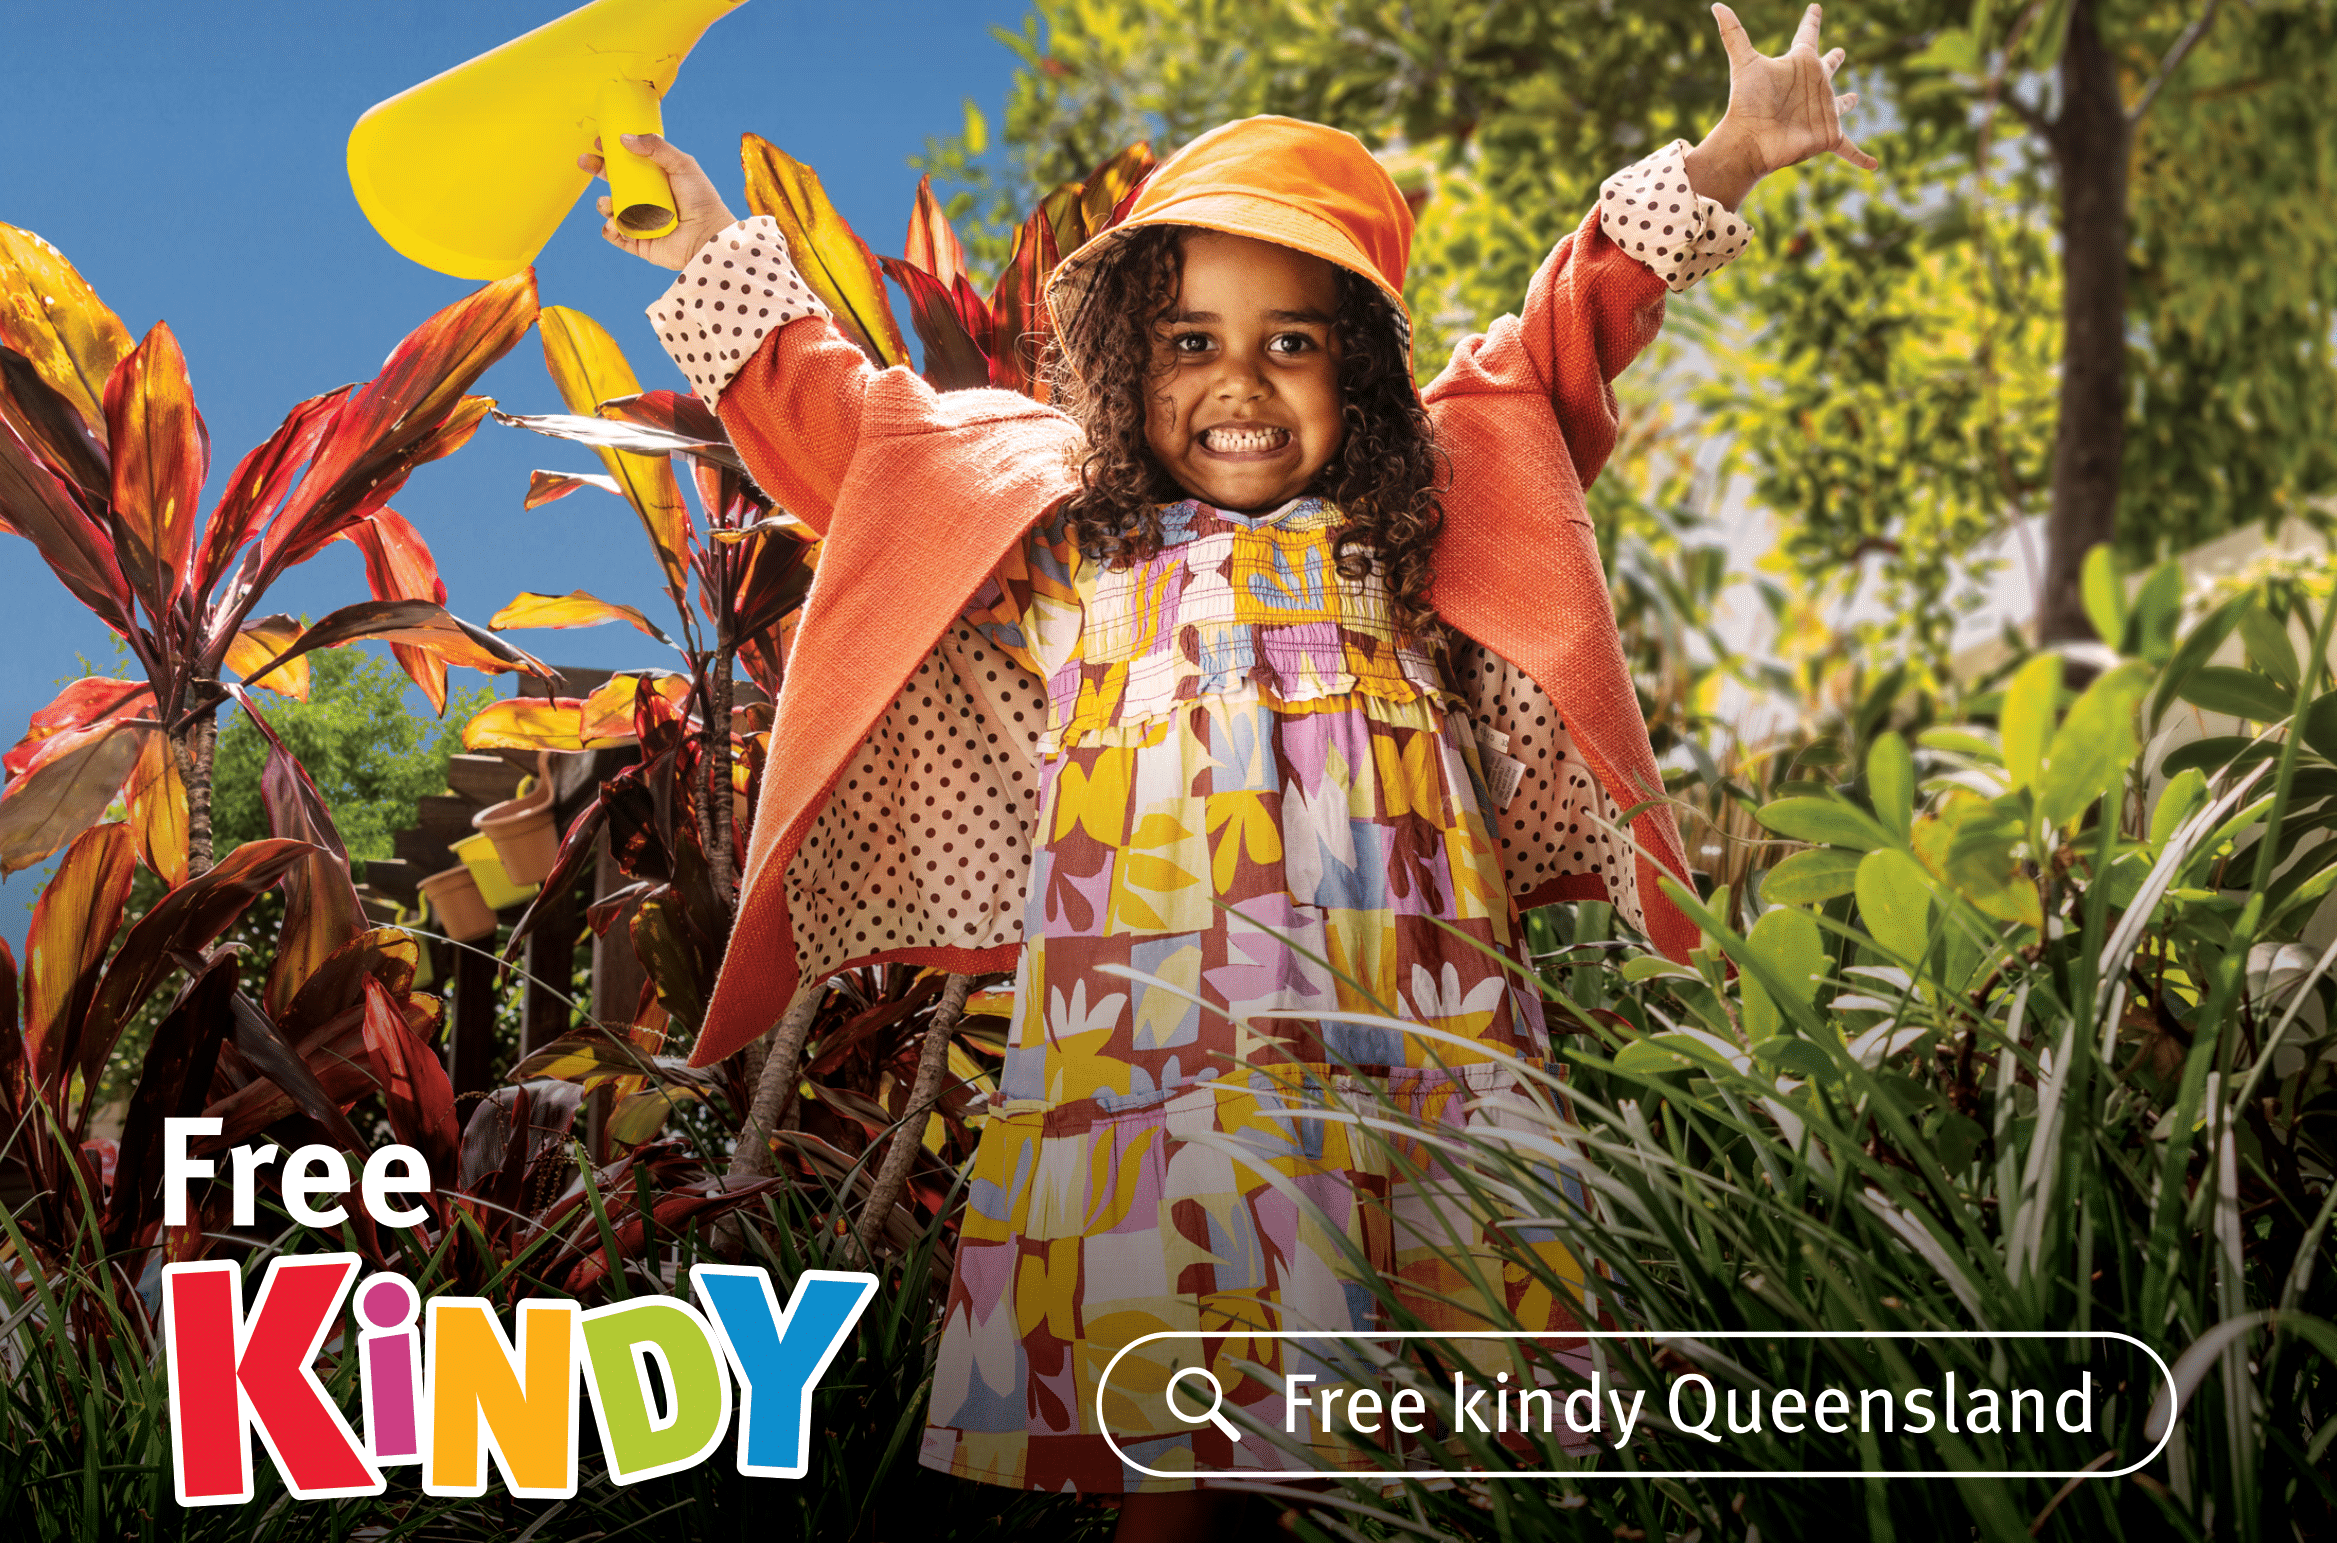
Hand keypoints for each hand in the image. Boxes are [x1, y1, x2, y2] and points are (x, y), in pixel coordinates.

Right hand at [577, 133, 737, 269]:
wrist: (708, 236)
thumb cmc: (701, 200)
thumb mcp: (682, 165)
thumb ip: (656, 147)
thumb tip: (624, 138)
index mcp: (655, 178)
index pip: (628, 162)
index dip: (611, 152)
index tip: (598, 141)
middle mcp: (646, 198)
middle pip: (613, 181)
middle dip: (596, 170)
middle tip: (585, 161)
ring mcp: (641, 220)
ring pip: (610, 208)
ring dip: (603, 203)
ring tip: (608, 202)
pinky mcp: (639, 242)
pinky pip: (615, 234)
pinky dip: (609, 229)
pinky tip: (613, 224)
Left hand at [1684, 3, 1875, 210]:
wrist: (1748, 140)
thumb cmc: (1747, 101)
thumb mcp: (1744, 63)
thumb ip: (1733, 33)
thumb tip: (1715, 5)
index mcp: (1799, 65)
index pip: (1807, 36)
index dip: (1811, 22)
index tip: (1815, 8)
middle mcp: (1813, 85)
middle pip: (1827, 68)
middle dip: (1834, 60)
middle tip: (1839, 52)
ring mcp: (1822, 111)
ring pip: (1839, 104)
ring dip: (1847, 101)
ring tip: (1854, 98)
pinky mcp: (1827, 135)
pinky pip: (1848, 148)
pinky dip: (1861, 157)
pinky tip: (1874, 165)